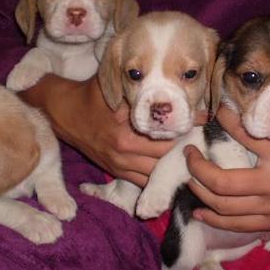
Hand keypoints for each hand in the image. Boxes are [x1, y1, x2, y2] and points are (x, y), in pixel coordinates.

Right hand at [20, 74, 206, 186]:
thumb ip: (141, 92)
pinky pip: (145, 181)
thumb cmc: (92, 96)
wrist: (64, 114)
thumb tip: (173, 90)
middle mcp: (125, 152)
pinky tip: (174, 170)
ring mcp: (121, 165)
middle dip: (187, 146)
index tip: (204, 118)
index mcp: (127, 131)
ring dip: (176, 164)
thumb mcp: (116, 88)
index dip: (189, 126)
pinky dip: (161, 177)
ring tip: (193, 154)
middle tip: (204, 136)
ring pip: (159, 172)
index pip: (167, 133)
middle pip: (168, 155)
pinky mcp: (117, 172)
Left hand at [184, 106, 269, 231]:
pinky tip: (200, 209)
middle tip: (188, 152)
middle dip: (195, 165)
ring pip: (221, 205)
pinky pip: (235, 226)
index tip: (218, 110)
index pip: (244, 134)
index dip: (226, 119)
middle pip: (219, 179)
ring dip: (199, 190)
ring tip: (190, 176)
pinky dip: (213, 218)